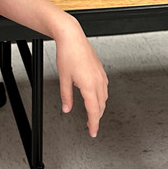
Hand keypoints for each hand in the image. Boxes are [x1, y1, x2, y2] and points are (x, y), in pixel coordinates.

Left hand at [54, 20, 107, 136]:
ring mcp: (101, 74)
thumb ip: (66, 96)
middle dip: (96, 117)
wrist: (71, 36)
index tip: (93, 132)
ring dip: (99, 107)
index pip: (94, 111)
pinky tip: (95, 96)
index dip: (94, 124)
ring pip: (104, 97)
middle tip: (90, 126)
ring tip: (92, 113)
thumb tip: (67, 108)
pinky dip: (101, 96)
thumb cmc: (67, 53)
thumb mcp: (64, 78)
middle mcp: (98, 81)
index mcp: (89, 85)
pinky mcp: (100, 69)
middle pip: (101, 106)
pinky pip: (104, 88)